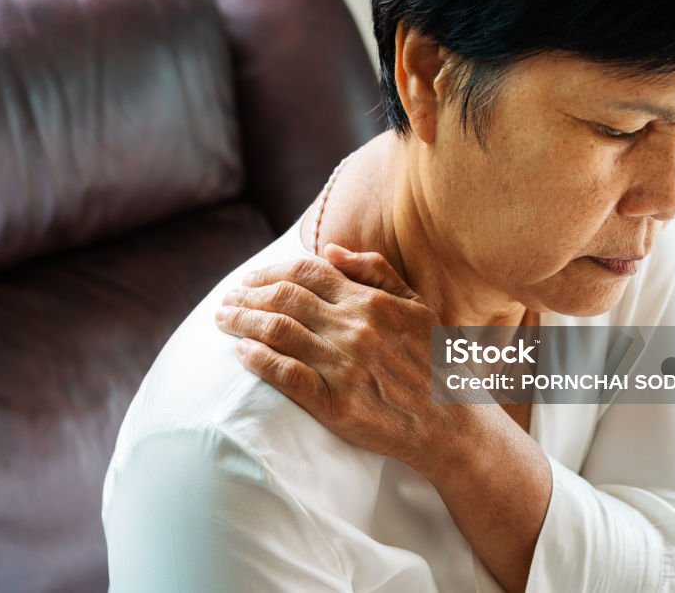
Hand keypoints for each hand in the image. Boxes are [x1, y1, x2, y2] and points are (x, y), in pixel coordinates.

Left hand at [213, 243, 471, 475]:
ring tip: (223, 321)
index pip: (306, 273)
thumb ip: (376, 272)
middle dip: (246, 296)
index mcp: (370, 302)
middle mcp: (355, 329)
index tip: (249, 280)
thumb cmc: (435, 363)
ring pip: (277, 332)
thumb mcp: (417, 306)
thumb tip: (331, 250)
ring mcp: (344, 366)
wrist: (452, 424)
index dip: (269, 272)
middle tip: (225, 301)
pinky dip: (258, 360)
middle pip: (283, 299)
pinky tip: (241, 353)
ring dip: (242, 323)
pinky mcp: (336, 404)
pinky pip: (285, 375)